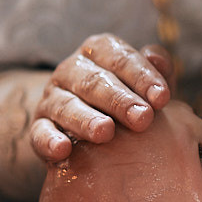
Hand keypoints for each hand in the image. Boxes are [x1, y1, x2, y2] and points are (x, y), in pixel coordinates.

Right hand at [29, 34, 172, 161]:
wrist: (87, 125)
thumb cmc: (127, 100)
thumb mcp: (144, 84)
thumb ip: (156, 72)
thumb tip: (158, 59)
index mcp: (99, 51)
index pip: (120, 58)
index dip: (142, 77)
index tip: (163, 99)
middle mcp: (71, 70)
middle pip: (94, 81)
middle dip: (120, 100)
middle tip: (142, 119)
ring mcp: (52, 98)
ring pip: (67, 106)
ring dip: (86, 119)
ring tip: (105, 133)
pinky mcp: (39, 127)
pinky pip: (40, 133)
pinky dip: (50, 141)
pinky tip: (63, 150)